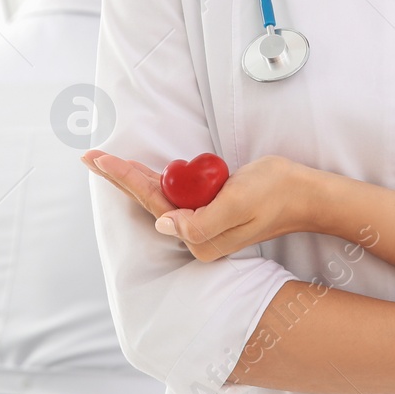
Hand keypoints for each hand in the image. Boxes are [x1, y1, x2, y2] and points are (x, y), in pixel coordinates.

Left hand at [82, 150, 318, 260]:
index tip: (100, 159)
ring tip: (107, 162)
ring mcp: (204, 222)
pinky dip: (157, 179)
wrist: (304, 194)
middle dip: (120, 177)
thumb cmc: (275, 193)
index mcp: (200, 236)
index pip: (154, 203)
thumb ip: (202, 219)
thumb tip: (165, 225)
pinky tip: (143, 172)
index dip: (125, 178)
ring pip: (161, 196)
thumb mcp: (239, 203)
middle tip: (90, 156)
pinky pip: (177, 193)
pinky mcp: (211, 209)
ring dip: (134, 177)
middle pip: (150, 200)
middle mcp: (197, 235)